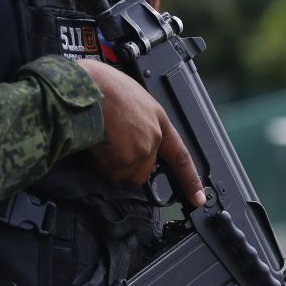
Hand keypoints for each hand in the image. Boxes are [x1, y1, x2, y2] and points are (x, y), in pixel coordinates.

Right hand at [75, 59, 204, 207]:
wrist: (87, 88)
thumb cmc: (104, 87)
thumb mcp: (134, 100)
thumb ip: (142, 123)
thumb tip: (135, 137)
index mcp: (159, 120)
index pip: (180, 155)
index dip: (190, 179)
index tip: (198, 198)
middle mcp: (153, 137)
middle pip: (145, 170)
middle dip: (128, 165)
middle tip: (113, 144)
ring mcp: (140, 150)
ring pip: (125, 173)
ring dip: (112, 165)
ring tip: (102, 140)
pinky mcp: (123, 160)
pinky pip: (109, 172)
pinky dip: (100, 163)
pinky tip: (95, 143)